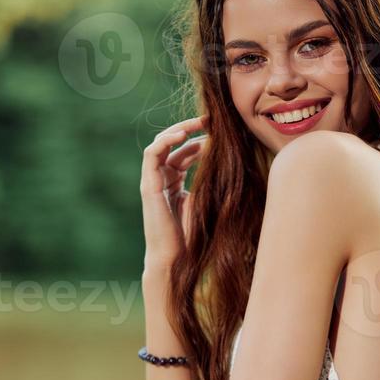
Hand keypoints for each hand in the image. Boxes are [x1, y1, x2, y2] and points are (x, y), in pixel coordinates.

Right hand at [140, 114, 209, 269]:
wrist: (175, 258)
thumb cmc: (192, 237)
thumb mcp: (206, 203)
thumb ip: (211, 184)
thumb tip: (231, 167)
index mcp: (174, 184)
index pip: (184, 152)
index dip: (200, 139)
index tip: (219, 132)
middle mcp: (162, 180)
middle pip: (173, 145)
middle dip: (191, 130)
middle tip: (210, 121)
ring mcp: (153, 182)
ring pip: (160, 144)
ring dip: (178, 130)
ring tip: (198, 123)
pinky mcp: (148, 186)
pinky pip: (151, 154)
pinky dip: (164, 141)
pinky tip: (182, 134)